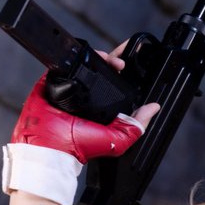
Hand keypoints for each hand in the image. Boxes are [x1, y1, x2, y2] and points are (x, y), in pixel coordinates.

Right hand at [10, 47, 159, 162]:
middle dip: (112, 60)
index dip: (121, 73)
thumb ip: (137, 125)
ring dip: (96, 57)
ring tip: (107, 59)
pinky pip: (62, 64)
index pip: (114, 84)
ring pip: (83, 64)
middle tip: (120, 61)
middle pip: (99, 70)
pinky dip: (74, 58)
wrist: (54, 146)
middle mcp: (85, 97)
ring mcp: (67, 88)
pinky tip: (87, 57)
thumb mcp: (119, 139)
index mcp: (100, 107)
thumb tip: (154, 108)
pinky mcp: (50, 83)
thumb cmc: (82, 147)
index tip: (129, 66)